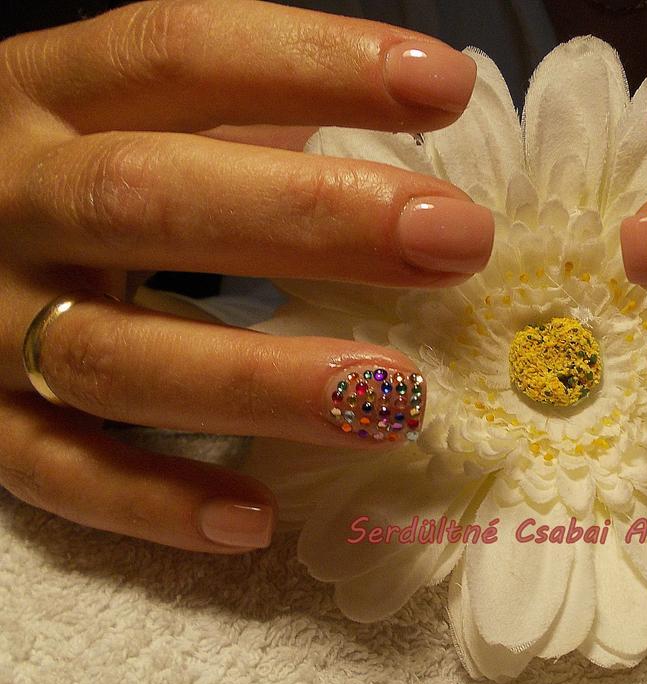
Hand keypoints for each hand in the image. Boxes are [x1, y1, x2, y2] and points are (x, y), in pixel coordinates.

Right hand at [0, 0, 493, 551]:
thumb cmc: (64, 171)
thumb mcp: (120, 113)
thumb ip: (234, 110)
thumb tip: (400, 120)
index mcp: (44, 96)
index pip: (179, 53)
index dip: (314, 62)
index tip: (445, 86)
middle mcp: (6, 202)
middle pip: (151, 198)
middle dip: (314, 219)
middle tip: (456, 240)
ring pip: (113, 356)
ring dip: (262, 382)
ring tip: (396, 398)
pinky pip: (61, 473)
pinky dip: (157, 503)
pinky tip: (257, 521)